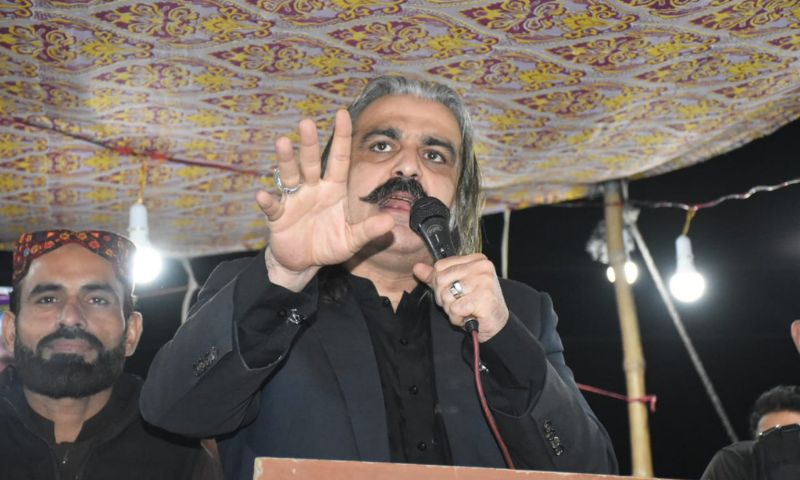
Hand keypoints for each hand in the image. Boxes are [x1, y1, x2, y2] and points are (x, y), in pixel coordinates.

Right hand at [256, 110, 394, 290]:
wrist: (304, 263)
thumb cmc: (329, 244)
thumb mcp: (352, 239)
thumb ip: (369, 230)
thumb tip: (390, 222)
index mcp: (333, 189)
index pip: (339, 158)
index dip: (341, 137)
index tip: (342, 113)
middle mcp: (313, 189)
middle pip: (310, 162)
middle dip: (308, 143)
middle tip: (307, 122)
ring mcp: (294, 201)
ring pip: (290, 176)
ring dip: (286, 161)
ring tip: (282, 142)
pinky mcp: (279, 218)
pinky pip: (272, 208)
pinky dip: (267, 202)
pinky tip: (262, 196)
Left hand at [413, 254, 508, 342]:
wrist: (497, 325)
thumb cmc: (477, 304)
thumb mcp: (455, 287)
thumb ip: (436, 277)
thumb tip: (417, 268)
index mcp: (476, 259)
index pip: (440, 266)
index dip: (438, 283)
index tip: (452, 293)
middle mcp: (482, 266)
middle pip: (441, 279)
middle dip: (443, 298)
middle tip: (457, 305)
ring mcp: (484, 281)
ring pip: (446, 295)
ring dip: (450, 309)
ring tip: (464, 311)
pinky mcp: (484, 298)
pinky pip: (455, 309)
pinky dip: (457, 318)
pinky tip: (468, 317)